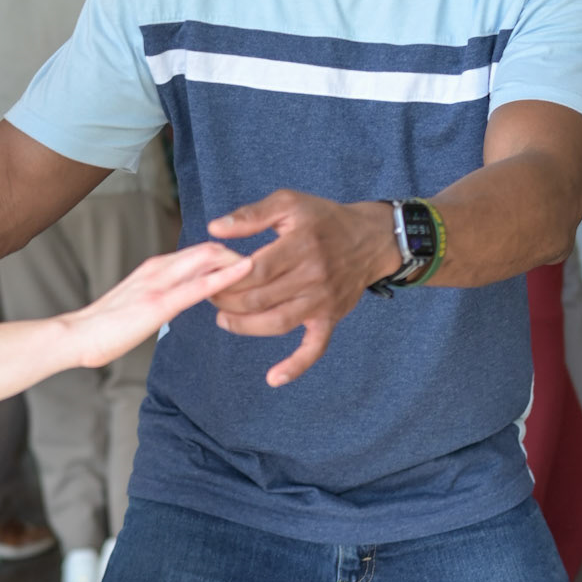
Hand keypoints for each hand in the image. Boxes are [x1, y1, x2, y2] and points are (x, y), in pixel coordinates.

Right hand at [71, 240, 250, 368]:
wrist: (76, 335)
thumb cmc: (103, 327)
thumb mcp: (138, 306)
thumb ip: (159, 298)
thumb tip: (177, 302)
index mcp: (155, 269)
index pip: (200, 252)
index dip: (227, 255)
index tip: (249, 264)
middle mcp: (159, 268)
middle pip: (209, 249)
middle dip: (239, 253)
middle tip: (267, 263)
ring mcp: (159, 283)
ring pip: (208, 259)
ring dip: (238, 260)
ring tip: (267, 262)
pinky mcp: (159, 303)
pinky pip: (199, 285)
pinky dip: (225, 277)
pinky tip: (246, 272)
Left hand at [206, 191, 398, 386]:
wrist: (370, 239)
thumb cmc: (323, 219)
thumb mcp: (289, 203)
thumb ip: (252, 215)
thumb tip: (215, 228)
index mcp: (300, 245)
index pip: (255, 270)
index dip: (227, 278)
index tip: (212, 276)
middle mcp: (313, 275)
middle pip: (260, 298)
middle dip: (228, 301)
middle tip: (211, 296)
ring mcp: (322, 301)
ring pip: (277, 323)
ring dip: (245, 327)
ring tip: (223, 320)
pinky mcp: (330, 318)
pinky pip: (314, 348)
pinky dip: (295, 366)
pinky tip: (273, 378)